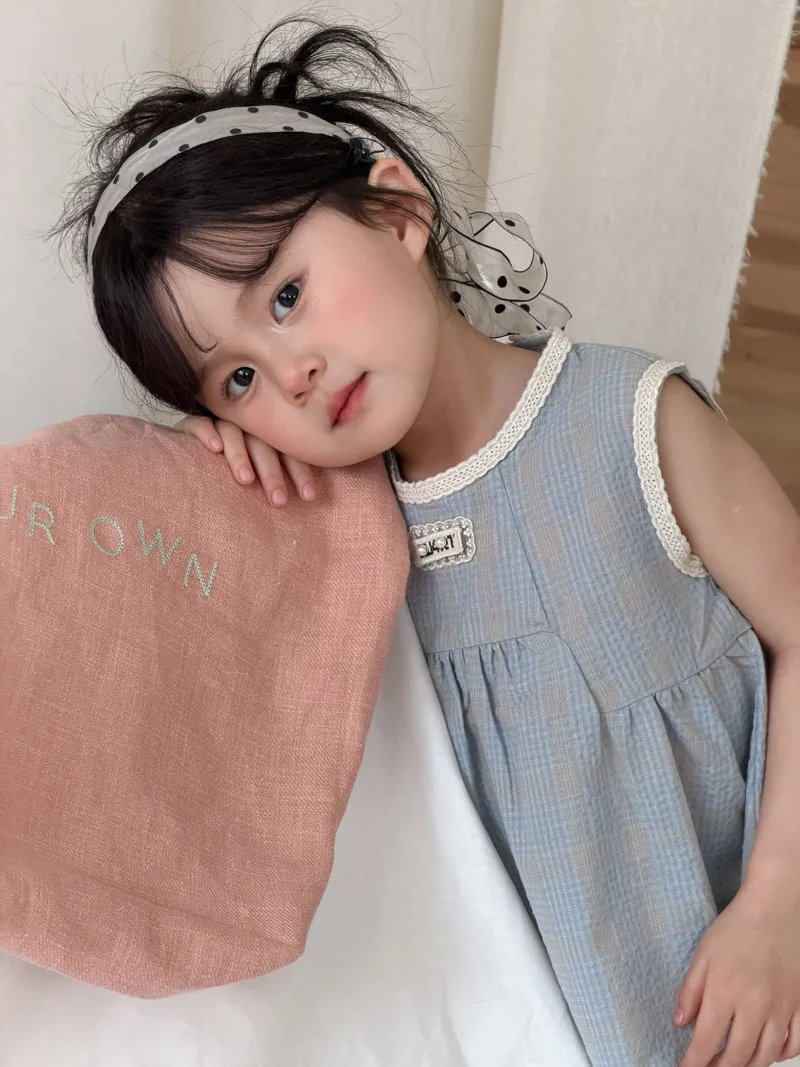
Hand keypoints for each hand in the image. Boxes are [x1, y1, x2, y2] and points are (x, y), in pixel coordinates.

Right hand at [172, 414, 316, 505]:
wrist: (186, 439)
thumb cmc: (233, 459)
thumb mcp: (258, 465)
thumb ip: (278, 474)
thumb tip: (310, 498)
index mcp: (266, 435)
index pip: (287, 450)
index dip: (299, 472)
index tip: (309, 496)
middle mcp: (245, 425)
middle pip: (262, 445)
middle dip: (272, 473)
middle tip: (279, 500)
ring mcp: (218, 420)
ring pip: (233, 434)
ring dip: (240, 455)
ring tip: (246, 480)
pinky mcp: (190, 422)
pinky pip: (199, 423)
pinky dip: (207, 433)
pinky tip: (214, 448)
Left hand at [676, 886, 799, 1066]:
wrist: (775, 909)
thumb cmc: (736, 928)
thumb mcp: (703, 955)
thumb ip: (690, 991)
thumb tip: (680, 1023)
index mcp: (725, 991)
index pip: (707, 1041)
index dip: (694, 1062)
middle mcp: (755, 1005)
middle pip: (737, 1056)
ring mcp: (782, 1008)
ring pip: (766, 1056)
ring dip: (748, 1066)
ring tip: (734, 1064)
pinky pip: (794, 1044)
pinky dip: (780, 1056)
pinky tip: (767, 1053)